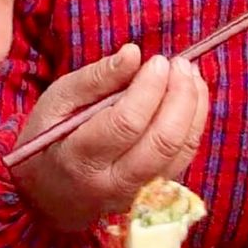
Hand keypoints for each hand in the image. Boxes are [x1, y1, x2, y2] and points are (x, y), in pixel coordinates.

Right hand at [12, 45, 208, 235]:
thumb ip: (96, 78)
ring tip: (189, 74)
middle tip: (180, 64)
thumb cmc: (52, 139)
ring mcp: (138, 192)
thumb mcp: (58, 101)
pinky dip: (195, 123)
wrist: (53, 194)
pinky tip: (191, 97)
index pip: (126, 123)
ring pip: (181, 150)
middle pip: (162, 140)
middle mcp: (112, 183)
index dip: (149, 88)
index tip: (157, 61)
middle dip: (180, 96)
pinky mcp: (156, 192)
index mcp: (80, 158)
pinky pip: (185, 157)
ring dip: (194, 107)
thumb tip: (133, 53)